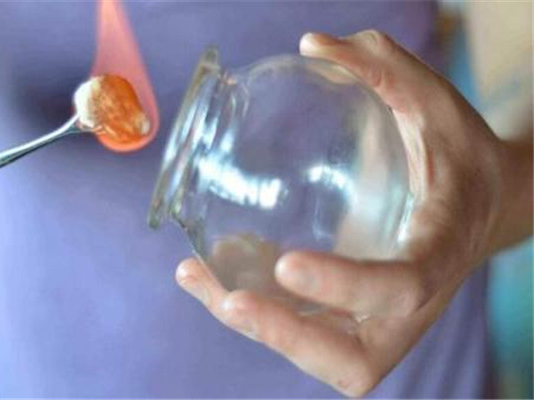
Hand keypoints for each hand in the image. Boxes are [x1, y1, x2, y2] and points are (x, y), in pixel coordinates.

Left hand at [175, 31, 531, 396]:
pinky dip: (255, 313)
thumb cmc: (457, 158)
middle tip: (233, 299)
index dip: (346, 284)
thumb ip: (384, 69)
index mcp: (439, 252)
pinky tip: (211, 276)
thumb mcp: (435, 107)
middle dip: (288, 336)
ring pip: (320, 357)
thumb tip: (311, 43)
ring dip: (257, 328)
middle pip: (354, 360)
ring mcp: (382, 320)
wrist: (481, 208)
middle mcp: (411, 306)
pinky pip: (304, 332)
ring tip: (199, 279)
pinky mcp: (356, 316)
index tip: (285, 261)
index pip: (401, 286)